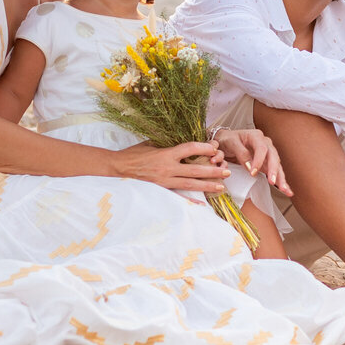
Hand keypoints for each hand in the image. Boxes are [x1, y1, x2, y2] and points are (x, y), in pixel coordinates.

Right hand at [113, 141, 228, 191]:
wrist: (117, 168)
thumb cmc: (134, 154)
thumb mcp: (151, 143)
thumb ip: (168, 143)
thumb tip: (183, 140)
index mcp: (165, 153)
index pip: (189, 148)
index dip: (204, 147)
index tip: (214, 148)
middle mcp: (167, 168)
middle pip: (195, 169)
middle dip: (212, 170)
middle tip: (227, 170)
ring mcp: (164, 181)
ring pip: (190, 184)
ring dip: (207, 185)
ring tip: (221, 186)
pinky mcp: (160, 191)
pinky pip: (178, 197)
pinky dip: (190, 201)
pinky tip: (201, 205)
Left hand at [213, 127, 289, 195]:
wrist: (225, 141)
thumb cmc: (228, 140)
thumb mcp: (231, 143)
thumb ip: (241, 153)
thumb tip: (250, 167)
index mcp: (256, 136)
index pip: (262, 148)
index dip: (259, 160)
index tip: (253, 172)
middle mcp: (265, 144)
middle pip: (273, 156)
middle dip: (274, 170)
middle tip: (272, 181)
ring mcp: (267, 154)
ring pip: (277, 166)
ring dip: (281, 178)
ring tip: (285, 189)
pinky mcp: (267, 164)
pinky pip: (275, 172)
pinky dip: (280, 181)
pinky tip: (286, 190)